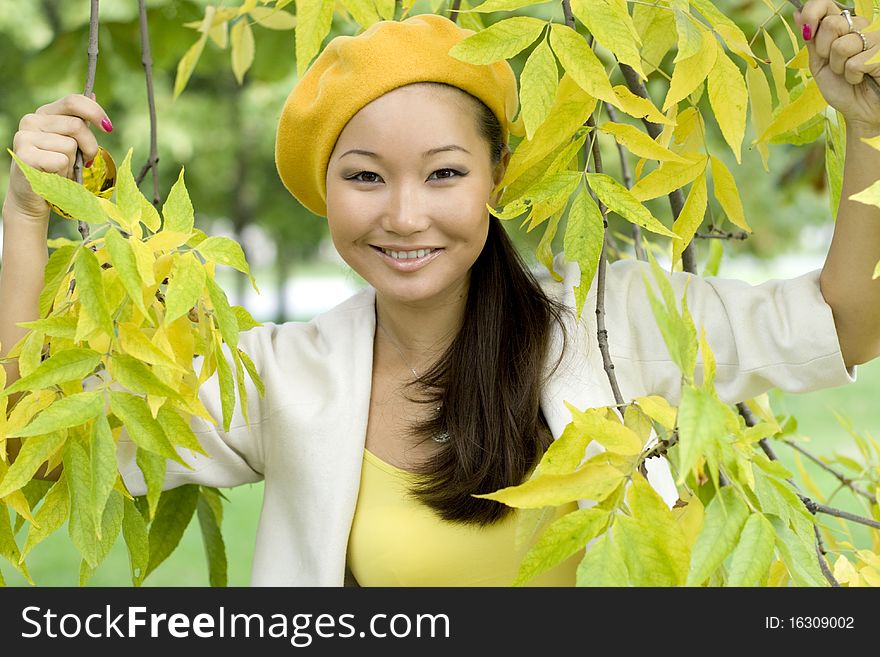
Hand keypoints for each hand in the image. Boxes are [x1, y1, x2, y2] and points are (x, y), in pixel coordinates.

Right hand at [5, 93, 111, 223]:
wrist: (33, 197)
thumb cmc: (56, 169)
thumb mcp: (71, 143)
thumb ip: (79, 122)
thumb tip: (92, 94)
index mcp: (44, 114)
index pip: (73, 101)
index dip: (95, 112)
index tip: (108, 128)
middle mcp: (31, 120)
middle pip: (77, 126)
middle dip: (90, 147)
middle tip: (86, 161)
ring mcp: (25, 137)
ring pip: (70, 146)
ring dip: (73, 163)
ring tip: (61, 170)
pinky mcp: (24, 156)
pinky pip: (61, 161)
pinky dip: (64, 173)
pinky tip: (52, 176)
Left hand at [796, 0, 879, 134]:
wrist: (860, 109)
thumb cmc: (842, 88)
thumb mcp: (819, 63)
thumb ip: (811, 40)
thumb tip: (797, 14)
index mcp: (844, 26)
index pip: (825, 4)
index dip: (812, 13)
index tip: (807, 32)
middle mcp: (861, 26)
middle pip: (831, 24)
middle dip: (824, 51)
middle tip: (835, 65)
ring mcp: (875, 37)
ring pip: (842, 46)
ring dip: (839, 67)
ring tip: (849, 74)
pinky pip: (855, 62)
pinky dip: (852, 76)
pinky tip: (861, 78)